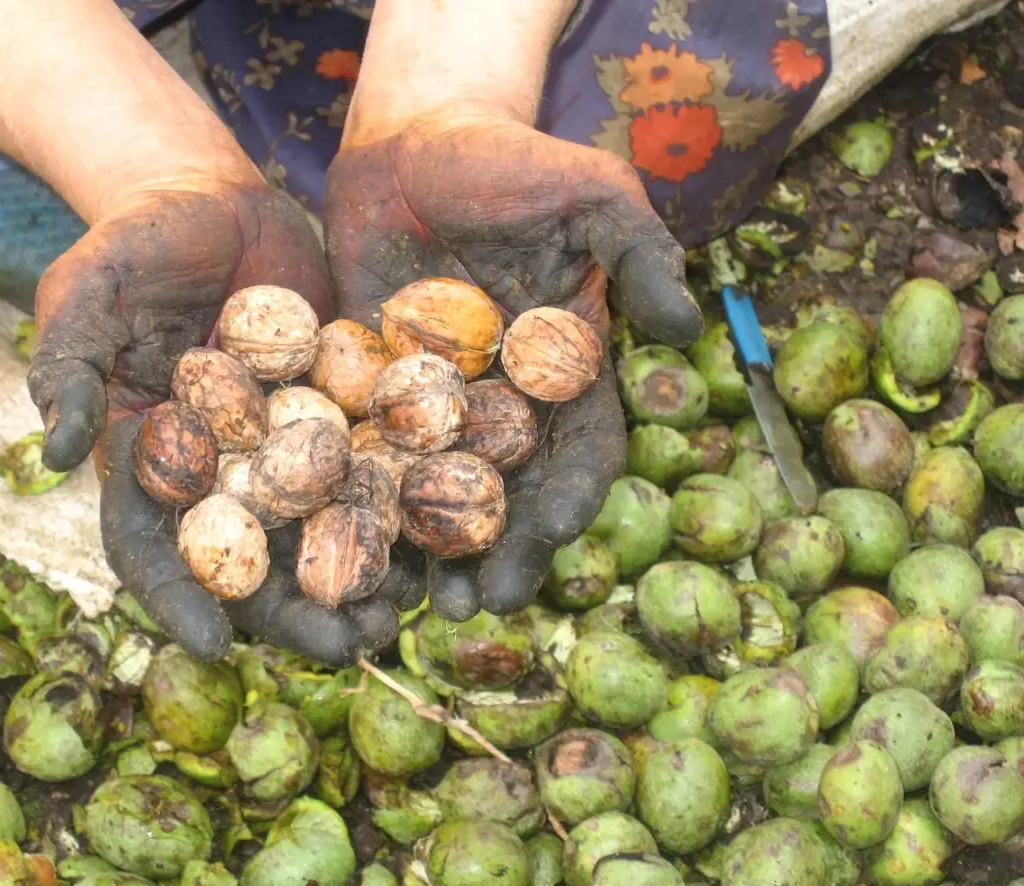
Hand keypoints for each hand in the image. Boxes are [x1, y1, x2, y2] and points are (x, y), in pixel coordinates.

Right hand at [28, 177, 412, 664]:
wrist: (215, 200)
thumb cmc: (134, 243)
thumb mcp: (86, 292)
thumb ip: (68, 366)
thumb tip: (58, 456)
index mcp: (147, 461)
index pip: (151, 544)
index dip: (177, 596)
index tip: (215, 644)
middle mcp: (219, 471)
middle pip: (250, 557)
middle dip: (294, 608)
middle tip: (345, 645)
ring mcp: (281, 448)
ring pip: (318, 526)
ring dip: (359, 573)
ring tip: (405, 610)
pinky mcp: (337, 414)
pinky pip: (370, 466)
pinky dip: (400, 504)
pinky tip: (441, 536)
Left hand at [325, 114, 703, 618]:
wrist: (410, 143)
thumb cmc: (510, 161)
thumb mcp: (590, 191)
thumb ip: (640, 251)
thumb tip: (685, 326)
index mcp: (565, 374)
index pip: (580, 450)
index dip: (570, 496)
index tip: (555, 536)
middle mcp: (504, 405)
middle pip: (505, 494)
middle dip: (494, 552)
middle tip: (474, 604)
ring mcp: (434, 406)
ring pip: (435, 494)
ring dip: (424, 552)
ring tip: (405, 602)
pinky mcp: (370, 394)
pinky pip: (365, 458)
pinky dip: (356, 504)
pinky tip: (338, 545)